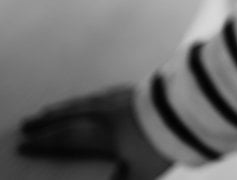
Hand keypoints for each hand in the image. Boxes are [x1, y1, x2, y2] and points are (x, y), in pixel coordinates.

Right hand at [18, 86, 172, 179]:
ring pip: (86, 101)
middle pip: (71, 115)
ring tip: (50, 109)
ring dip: (66, 106)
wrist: (191, 108)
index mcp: (103, 134)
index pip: (65, 139)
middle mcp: (107, 112)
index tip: (22, 144)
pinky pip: (104, 93)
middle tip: (28, 122)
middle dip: (48, 121)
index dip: (43, 143)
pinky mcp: (138, 88)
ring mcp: (122, 97)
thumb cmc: (164, 143)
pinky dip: (90, 98)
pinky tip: (91, 98)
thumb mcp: (141, 172)